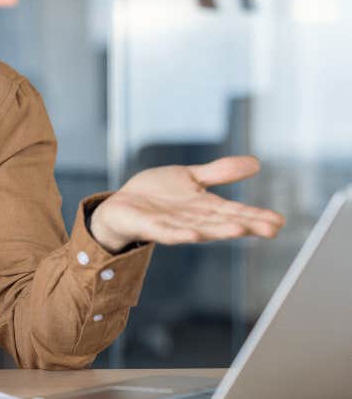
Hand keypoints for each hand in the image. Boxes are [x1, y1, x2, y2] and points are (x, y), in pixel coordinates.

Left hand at [89, 155, 285, 252]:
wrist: (120, 205)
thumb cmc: (156, 196)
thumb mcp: (190, 178)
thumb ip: (219, 173)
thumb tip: (256, 163)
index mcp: (203, 208)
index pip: (234, 212)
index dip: (256, 216)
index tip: (280, 221)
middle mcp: (192, 219)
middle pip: (222, 222)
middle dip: (246, 225)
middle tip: (271, 229)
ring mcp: (171, 224)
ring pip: (199, 228)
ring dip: (219, 230)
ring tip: (240, 229)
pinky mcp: (148, 226)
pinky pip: (166, 232)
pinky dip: (179, 234)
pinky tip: (193, 235)